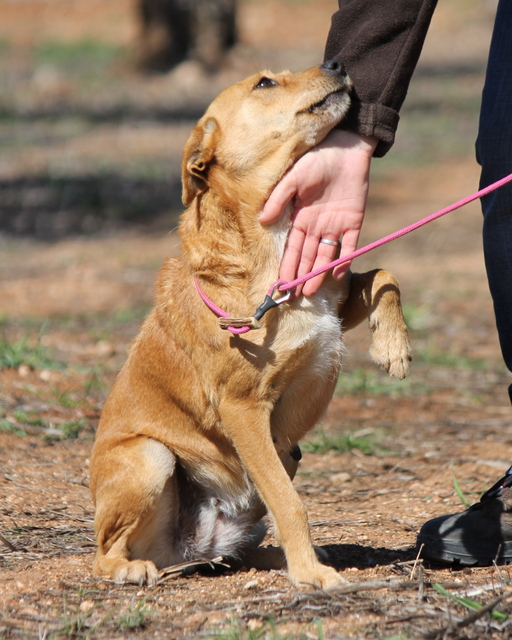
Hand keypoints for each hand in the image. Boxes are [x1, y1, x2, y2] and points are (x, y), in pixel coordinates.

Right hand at [259, 129, 377, 296]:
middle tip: (293, 297)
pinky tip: (335, 274)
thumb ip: (279, 199)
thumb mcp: (293, 178)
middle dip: (300, 277)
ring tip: (310, 293)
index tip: (280, 284)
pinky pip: (349, 244)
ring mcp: (336, 225)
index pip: (292, 248)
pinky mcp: (355, 221)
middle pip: (307, 257)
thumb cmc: (316, 159)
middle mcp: (317, 226)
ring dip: (317, 274)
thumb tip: (262, 221)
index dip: (286, 266)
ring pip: (325, 256)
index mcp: (300, 218)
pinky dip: (344, 259)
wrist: (345, 146)